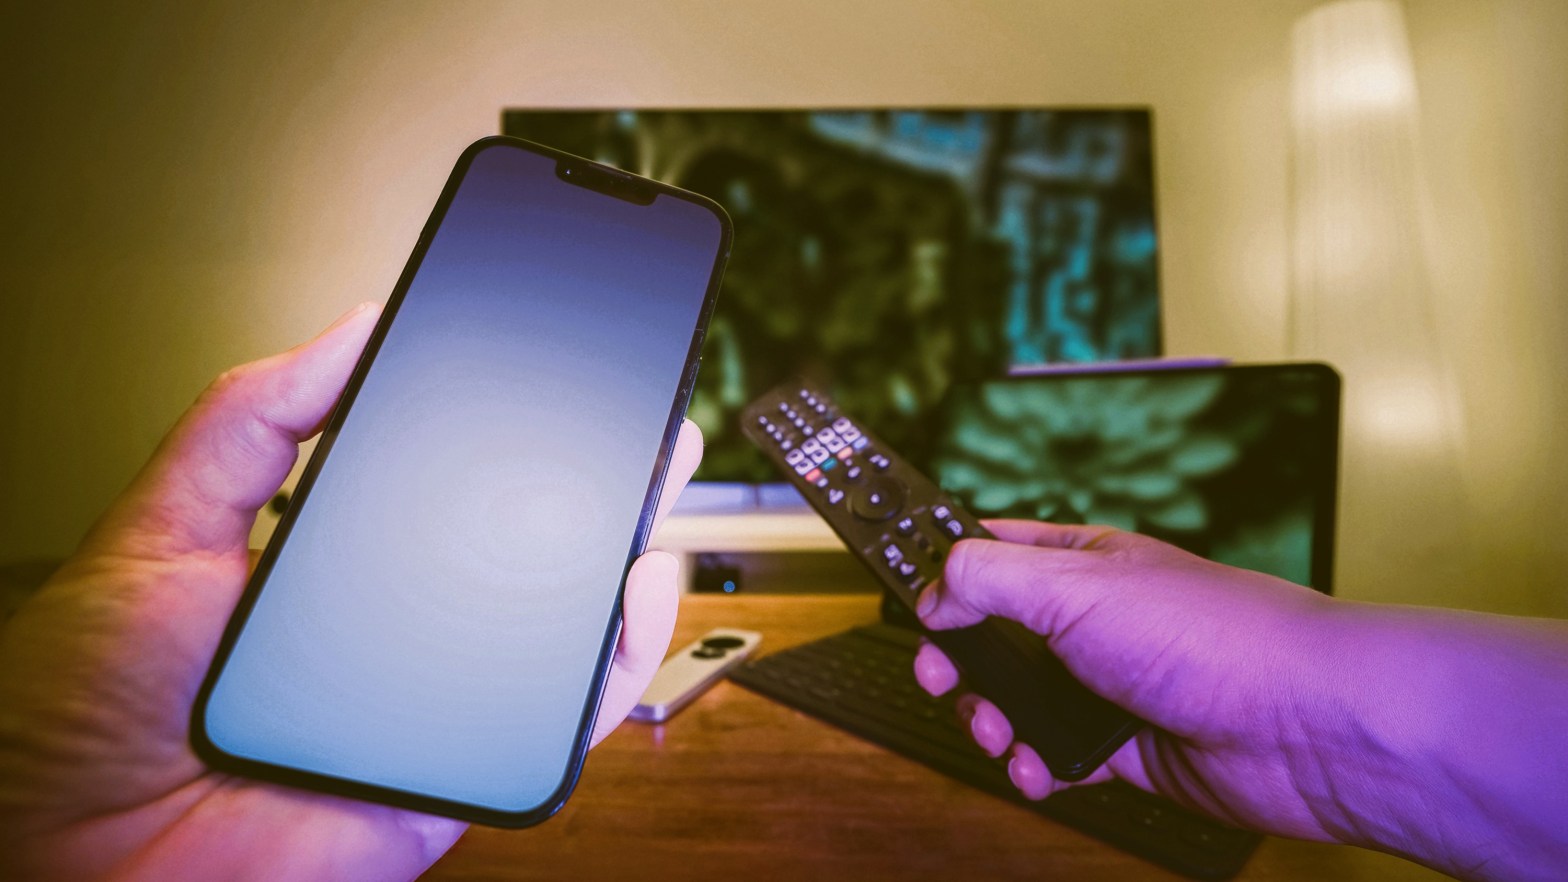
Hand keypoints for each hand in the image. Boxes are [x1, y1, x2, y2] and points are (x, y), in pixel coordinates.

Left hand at [0, 303, 699, 881]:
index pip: (454, 482)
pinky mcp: (465, 765)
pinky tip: (633, 590)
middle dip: (603, 478)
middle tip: (645, 417)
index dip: (519, 429)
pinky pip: (569, 714)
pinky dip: (622, 656)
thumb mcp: (161, 525)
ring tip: (658, 478)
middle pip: (531, 547)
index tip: (563, 367)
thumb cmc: (79, 708)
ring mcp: (441, 694)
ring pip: (567, 624)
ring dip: (631, 551)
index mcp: (340, 562)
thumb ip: (253, 421)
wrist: (68, 850)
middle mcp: (402, 624)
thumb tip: (350, 328)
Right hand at [914, 520, 1337, 834]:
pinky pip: (1053, 757)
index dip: (941, 569)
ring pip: (1016, 702)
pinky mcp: (1124, 746)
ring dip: (993, 722)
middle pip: (991, 637)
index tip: (900, 590)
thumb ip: (987, 580)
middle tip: (943, 676)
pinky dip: (1036, 767)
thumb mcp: (1074, 586)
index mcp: (1080, 562)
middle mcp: (1091, 620)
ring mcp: (1107, 684)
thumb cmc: (1212, 636)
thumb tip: (931, 586)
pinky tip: (1041, 768)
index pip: (990, 552)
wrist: (1302, 725)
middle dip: (956, 661)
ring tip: (1001, 732)